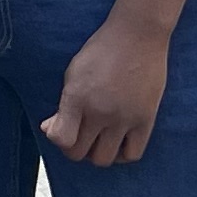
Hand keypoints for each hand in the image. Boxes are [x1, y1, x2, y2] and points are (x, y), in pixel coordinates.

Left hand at [42, 17, 169, 165]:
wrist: (137, 36)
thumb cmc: (101, 51)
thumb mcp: (72, 73)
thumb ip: (63, 105)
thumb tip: (50, 130)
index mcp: (77, 98)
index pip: (61, 139)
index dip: (56, 138)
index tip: (59, 127)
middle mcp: (100, 112)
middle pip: (80, 153)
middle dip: (74, 148)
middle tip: (79, 136)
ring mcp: (124, 118)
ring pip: (105, 159)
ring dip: (97, 153)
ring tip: (98, 139)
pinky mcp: (146, 120)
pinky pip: (133, 154)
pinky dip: (122, 154)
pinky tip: (118, 142)